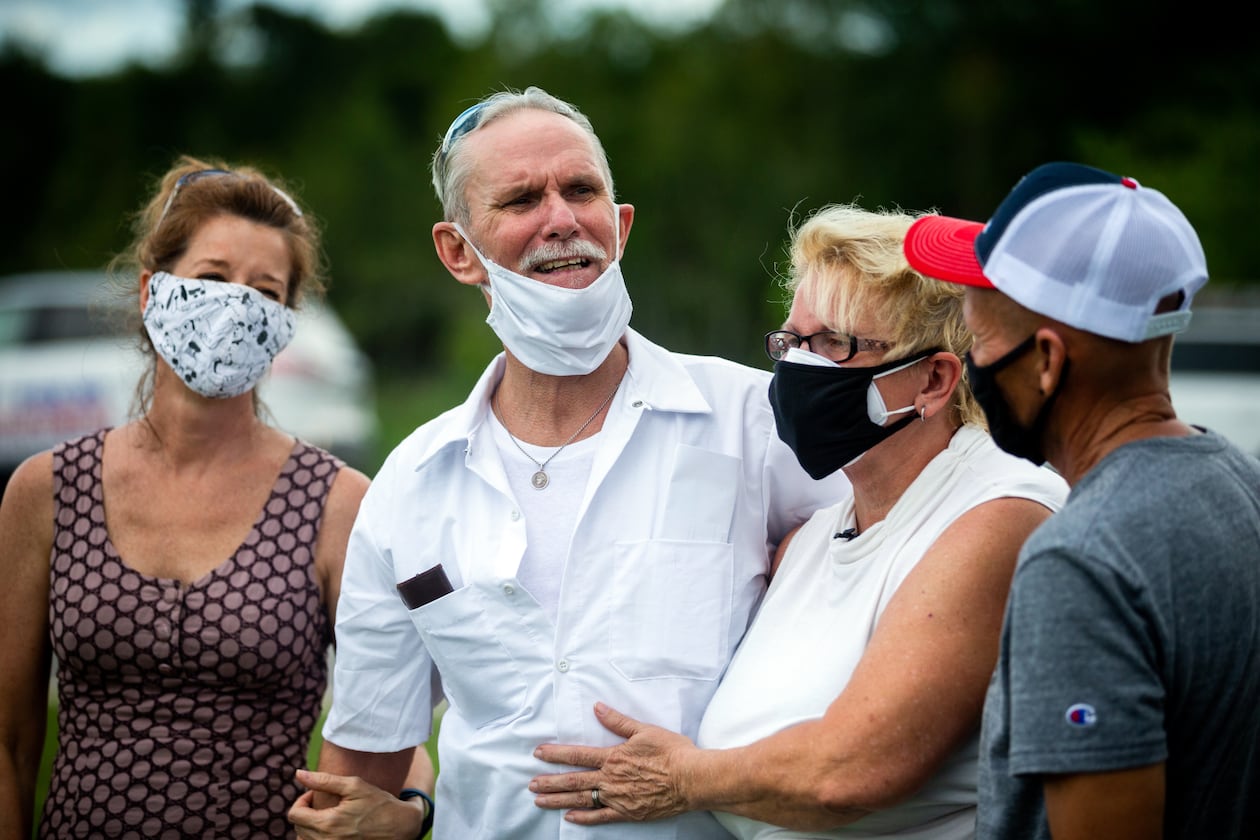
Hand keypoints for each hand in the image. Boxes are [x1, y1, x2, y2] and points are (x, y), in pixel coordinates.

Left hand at [288, 769, 425, 839]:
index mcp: (328, 823)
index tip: (315, 794)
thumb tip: (298, 774)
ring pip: (304, 839)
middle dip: (306, 812)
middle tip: (322, 802)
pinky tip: (330, 827)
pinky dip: (316, 836)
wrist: (399, 826)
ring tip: (325, 815)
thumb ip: (324, 780)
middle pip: (298, 827)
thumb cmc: (378, 803)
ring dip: (309, 826)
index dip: (301, 800)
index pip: (294, 814)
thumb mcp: (354, 786)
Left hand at [530, 702, 697, 824]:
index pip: (578, 755)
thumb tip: (598, 708)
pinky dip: (584, 817)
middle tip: (531, 783)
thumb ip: (618, 721)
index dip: (556, 754)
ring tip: (540, 800)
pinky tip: (570, 817)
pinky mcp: (628, 812)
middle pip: (573, 780)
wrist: (692, 778)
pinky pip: (601, 816)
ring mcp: (617, 798)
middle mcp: (611, 779)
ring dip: (559, 800)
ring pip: (581, 799)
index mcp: (613, 757)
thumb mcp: (645, 730)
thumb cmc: (671, 752)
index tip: (538, 753)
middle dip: (550, 781)